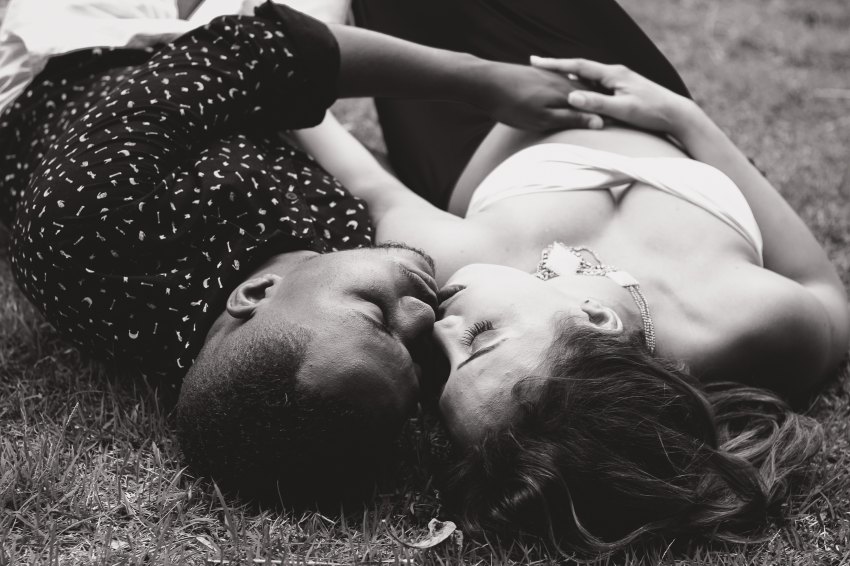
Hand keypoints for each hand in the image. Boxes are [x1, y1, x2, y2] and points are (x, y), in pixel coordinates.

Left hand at [475, 61, 604, 131]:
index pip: (594, 106)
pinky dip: (565, 94)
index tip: (614, 128)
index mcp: (566, 94)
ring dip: (582, 101)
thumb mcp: (542, 119)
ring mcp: (550, 77)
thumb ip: (570, 119)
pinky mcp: (538, 75)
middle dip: (595, 108)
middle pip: (586, 96)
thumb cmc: (511, 105)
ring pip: (573, 90)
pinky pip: (559, 85)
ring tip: (589, 112)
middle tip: (608, 121)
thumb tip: (598, 122)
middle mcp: (562, 82)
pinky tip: (564, 98)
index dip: (604, 117)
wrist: (485, 82)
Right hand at [529, 57, 697, 136]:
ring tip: (548, 77)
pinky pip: (595, 85)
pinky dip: (580, 86)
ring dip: (568, 77)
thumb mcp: (622, 109)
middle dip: (558, 67)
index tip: (536, 62)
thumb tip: (571, 96)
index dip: (555, 64)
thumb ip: (596, 103)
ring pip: (587, 77)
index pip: (578, 66)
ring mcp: (619, 80)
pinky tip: (573, 91)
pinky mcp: (622, 89)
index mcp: (613, 74)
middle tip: (536, 66)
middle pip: (580, 68)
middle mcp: (615, 73)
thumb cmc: (652, 112)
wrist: (677, 114)